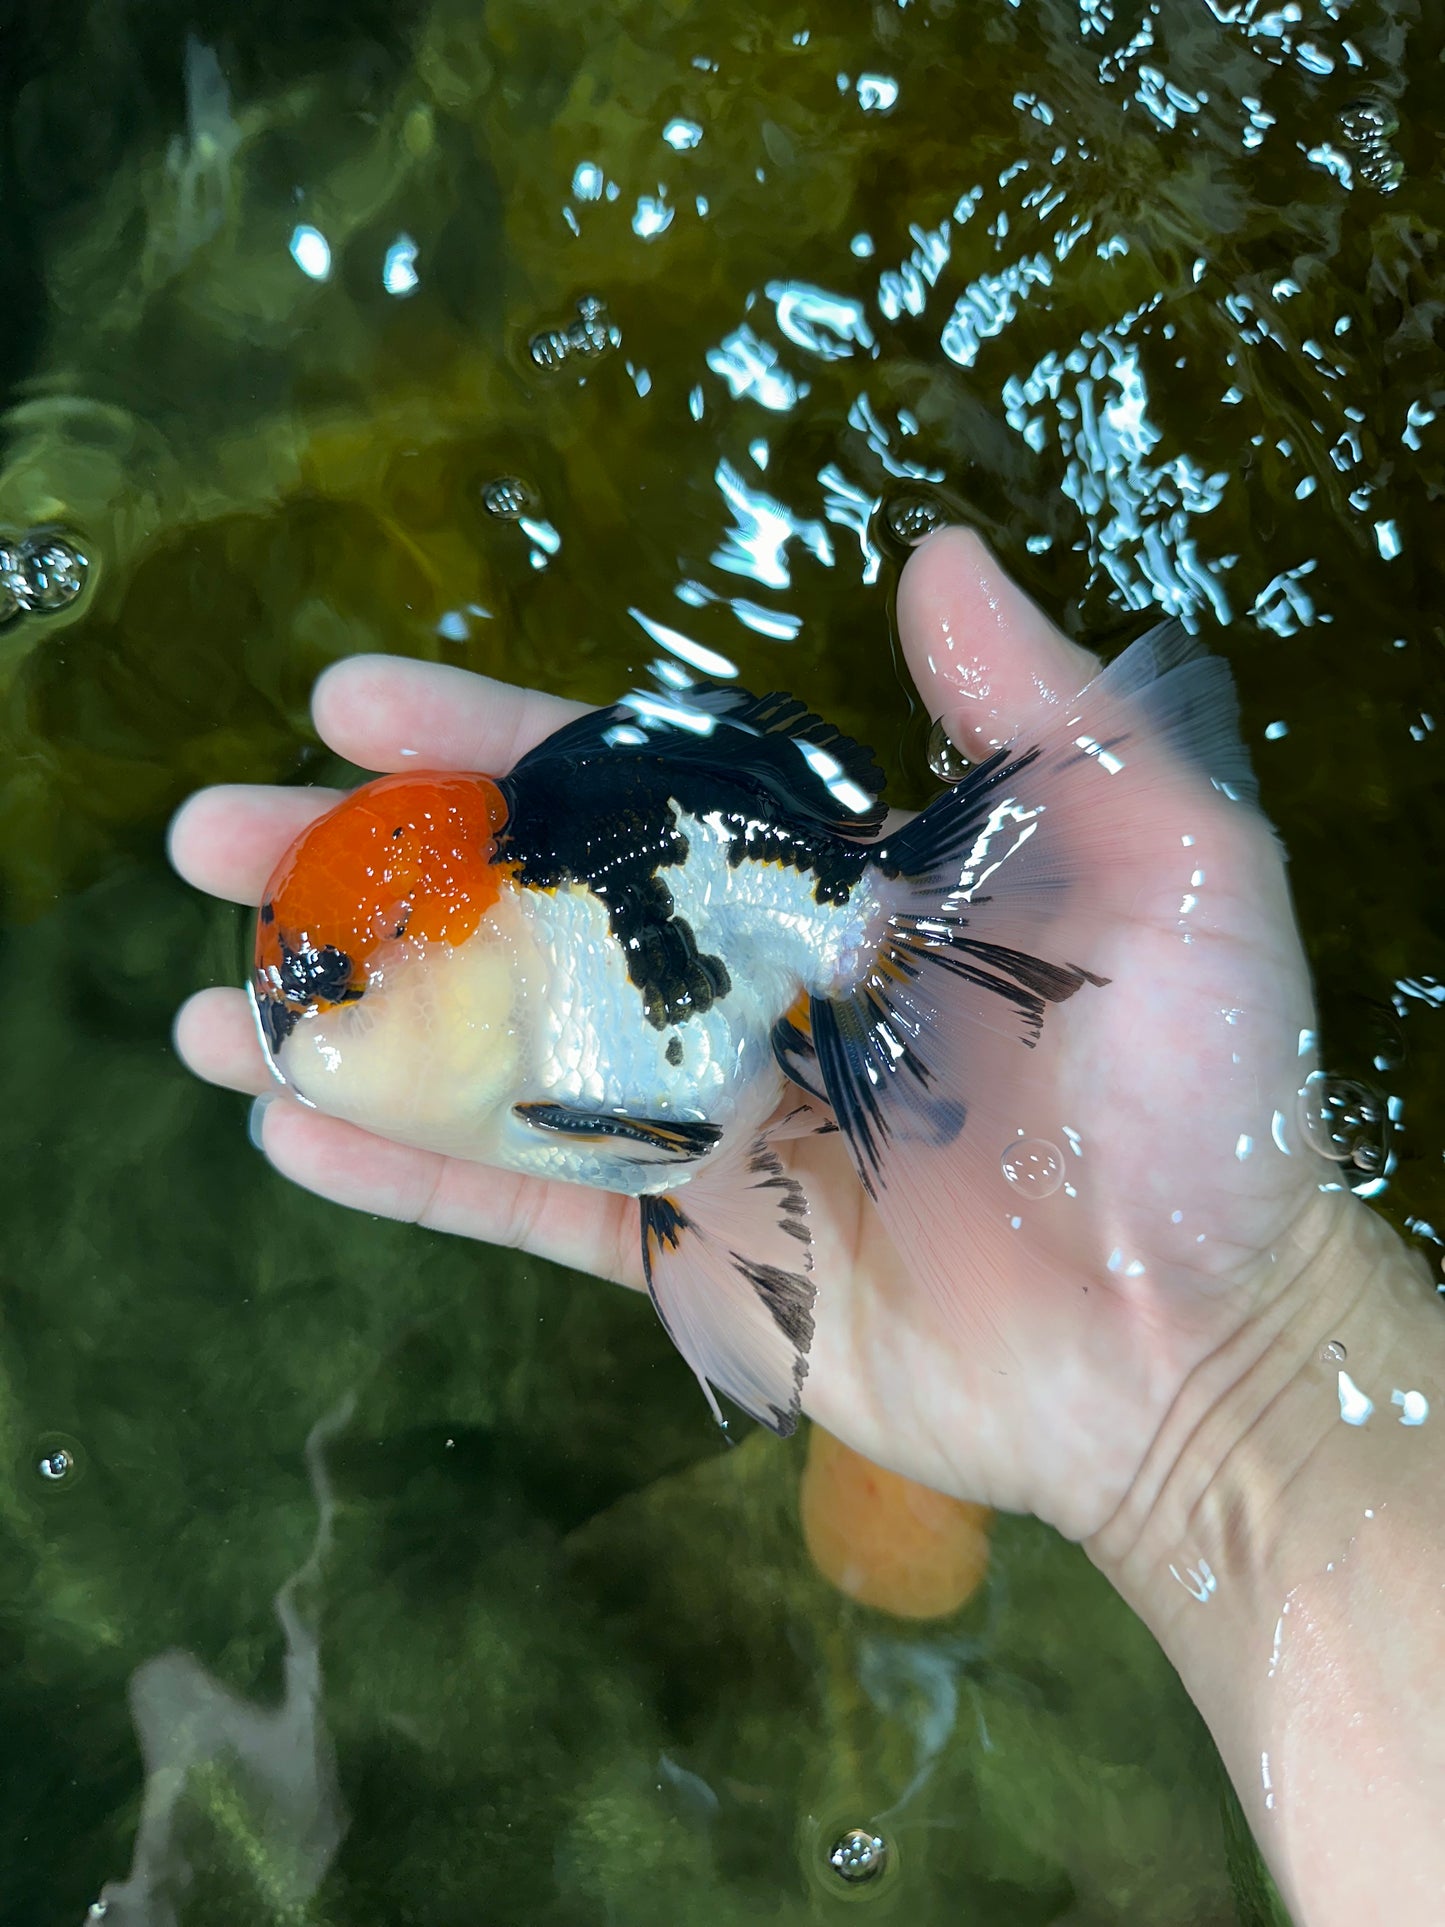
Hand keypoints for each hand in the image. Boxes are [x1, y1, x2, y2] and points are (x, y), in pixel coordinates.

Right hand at [169, 527, 1335, 1539]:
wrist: (1198, 1334)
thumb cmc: (1192, 1093)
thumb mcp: (1157, 862)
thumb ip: (1036, 714)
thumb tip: (932, 547)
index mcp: (825, 883)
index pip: (627, 790)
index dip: (489, 741)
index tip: (349, 699)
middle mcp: (742, 989)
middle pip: (521, 912)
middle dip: (367, 869)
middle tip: (211, 835)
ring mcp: (705, 1127)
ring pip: (494, 1058)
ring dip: (350, 1023)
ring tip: (207, 1002)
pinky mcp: (692, 1254)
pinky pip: (525, 1208)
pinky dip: (408, 1173)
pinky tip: (290, 1130)